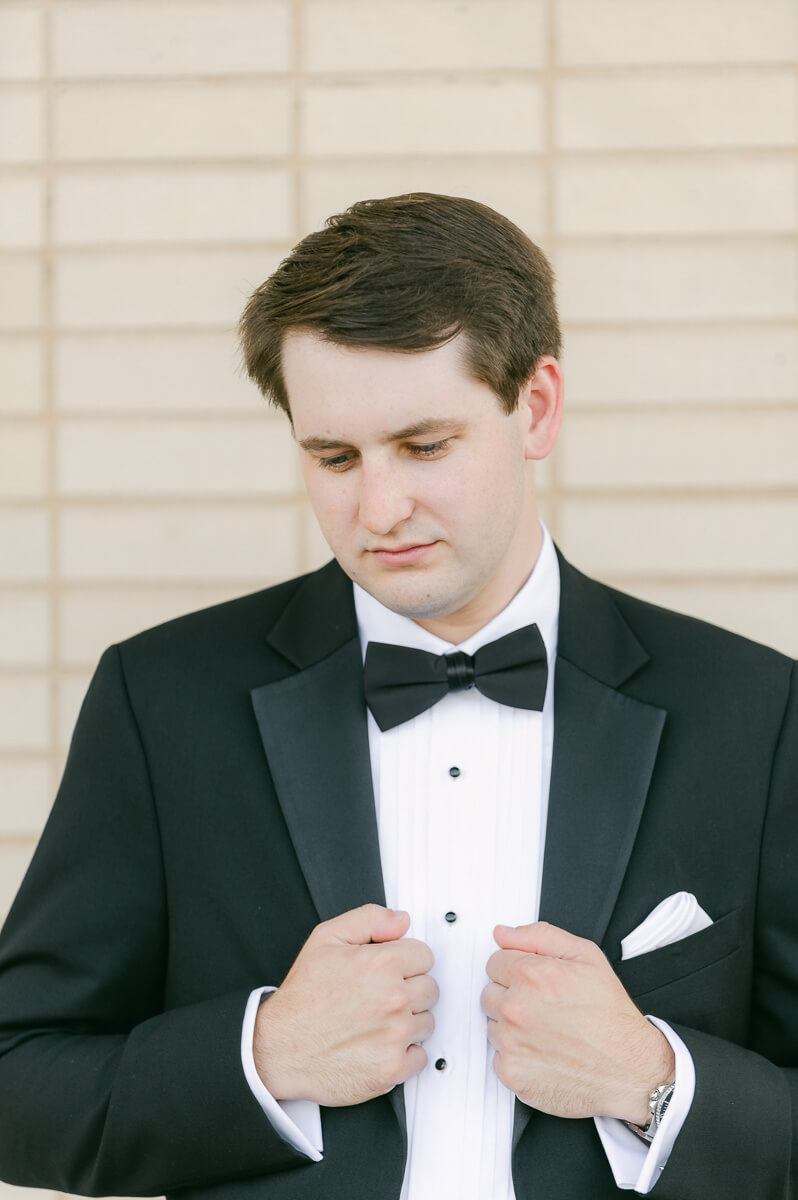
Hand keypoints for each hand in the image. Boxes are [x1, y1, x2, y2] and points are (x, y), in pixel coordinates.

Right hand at [253, 904, 436, 1105]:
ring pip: (427, 1022)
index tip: (390, 971)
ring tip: (376, 1021)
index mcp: (382, 964)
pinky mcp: (392, 1070)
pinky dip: (404, 1053)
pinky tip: (379, 1044)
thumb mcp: (326, 938)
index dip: (406, 961)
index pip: (425, 956)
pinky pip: (420, 1057)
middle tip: (380, 996)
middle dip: (409, 989)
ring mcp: (395, 1036)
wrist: (278, 1047)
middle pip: (430, 989)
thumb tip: (401, 921)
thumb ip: (369, 920)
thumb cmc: (301, 997)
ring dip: (408, 1021)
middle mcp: (393, 999)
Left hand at [481, 921, 674, 1122]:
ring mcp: (512, 1044)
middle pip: (489, 993)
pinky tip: (543, 1052)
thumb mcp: (586, 956)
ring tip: (546, 1030)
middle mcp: (516, 1009)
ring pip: (492, 1025)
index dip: (517, 970)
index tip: (536, 983)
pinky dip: (516, 1056)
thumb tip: (503, 933)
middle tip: (544, 1007)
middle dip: (512, 996)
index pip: (495, 962)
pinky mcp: (513, 1074)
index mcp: (531, 976)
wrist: (631, 1069)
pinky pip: (498, 1057)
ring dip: (511, 1026)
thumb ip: (538, 936)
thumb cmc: (611, 1016)